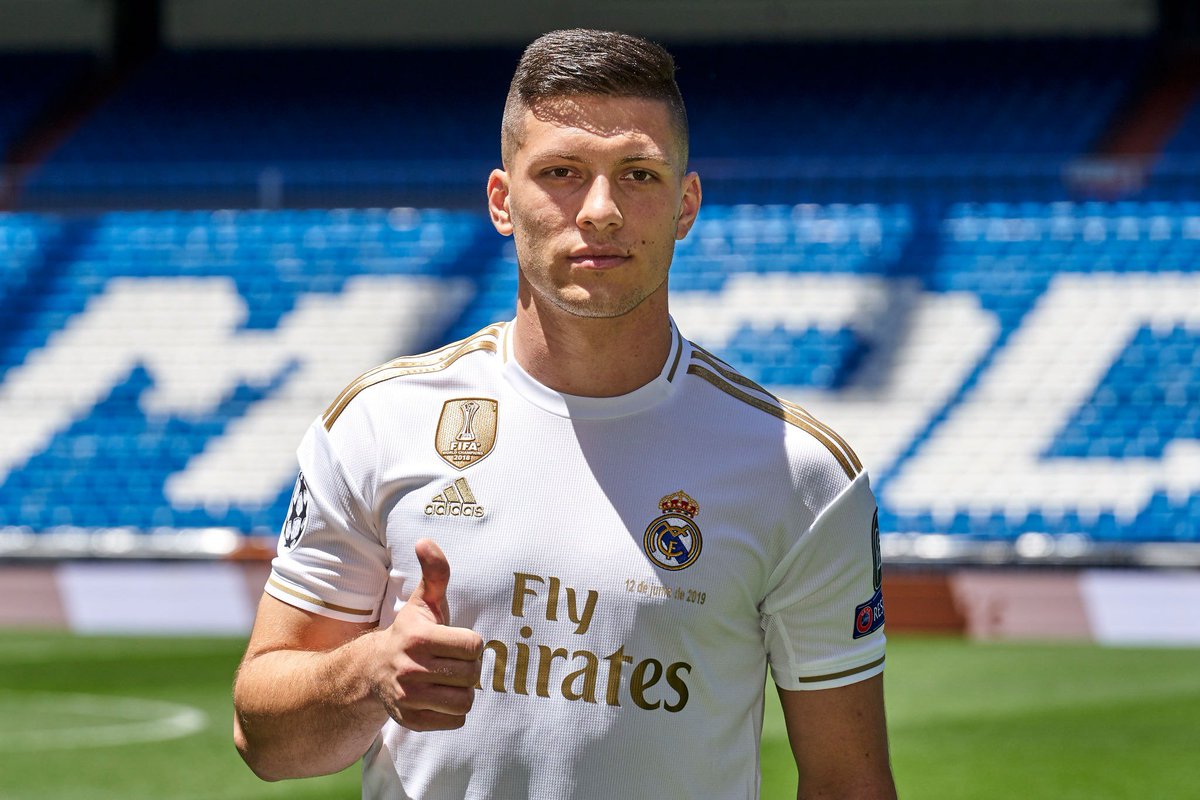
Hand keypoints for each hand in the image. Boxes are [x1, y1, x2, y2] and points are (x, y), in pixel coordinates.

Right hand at [368, 538, 483, 730]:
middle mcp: (411, 670)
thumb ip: (435, 573)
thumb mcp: (424, 602)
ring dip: (462, 691)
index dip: (470, 643)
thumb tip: (426, 541)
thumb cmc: (410, 632)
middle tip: (452, 662)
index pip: (474, 646)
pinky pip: (456, 721)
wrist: (373, 670)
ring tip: (448, 680)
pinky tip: (439, 697)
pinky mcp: (412, 721)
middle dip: (467, 668)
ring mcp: (410, 699)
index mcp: (419, 639)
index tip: (456, 641)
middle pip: (472, 675)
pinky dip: (453, 711)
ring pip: (465, 701)